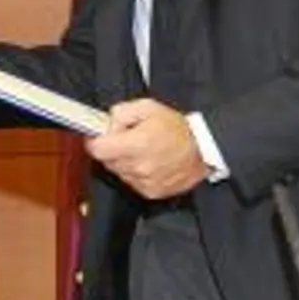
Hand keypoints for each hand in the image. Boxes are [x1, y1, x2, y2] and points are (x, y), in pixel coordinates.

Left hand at [84, 98, 208, 199]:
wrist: (203, 149)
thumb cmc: (179, 129)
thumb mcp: (148, 107)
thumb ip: (121, 112)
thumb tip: (106, 124)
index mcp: (135, 144)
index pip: (97, 149)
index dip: (95, 141)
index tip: (99, 137)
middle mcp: (138, 166)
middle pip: (107, 161)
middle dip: (112, 149)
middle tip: (127, 139)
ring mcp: (144, 181)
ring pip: (119, 172)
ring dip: (124, 162)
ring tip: (143, 150)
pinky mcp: (151, 191)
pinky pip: (132, 182)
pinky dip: (136, 173)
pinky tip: (150, 162)